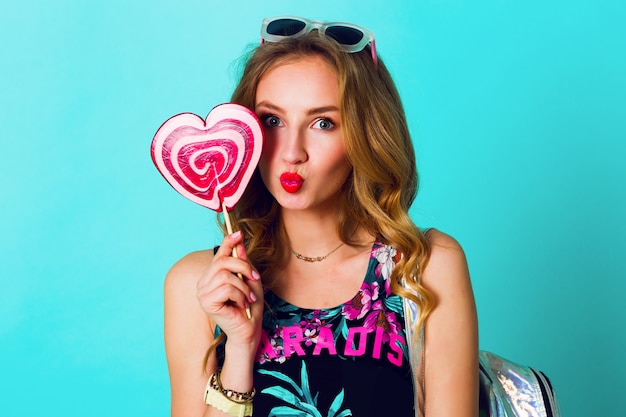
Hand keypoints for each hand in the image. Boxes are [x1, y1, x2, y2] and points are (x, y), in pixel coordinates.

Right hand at [196, 231, 263, 349]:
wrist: (249, 330)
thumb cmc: (250, 306)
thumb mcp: (250, 279)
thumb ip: (243, 262)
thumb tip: (238, 241)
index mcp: (213, 276)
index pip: (219, 254)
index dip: (228, 242)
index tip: (239, 233)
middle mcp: (204, 282)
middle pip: (222, 261)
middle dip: (243, 267)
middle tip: (254, 278)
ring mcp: (203, 293)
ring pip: (225, 275)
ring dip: (243, 286)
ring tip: (248, 297)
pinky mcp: (207, 302)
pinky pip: (226, 288)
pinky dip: (239, 295)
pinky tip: (242, 305)